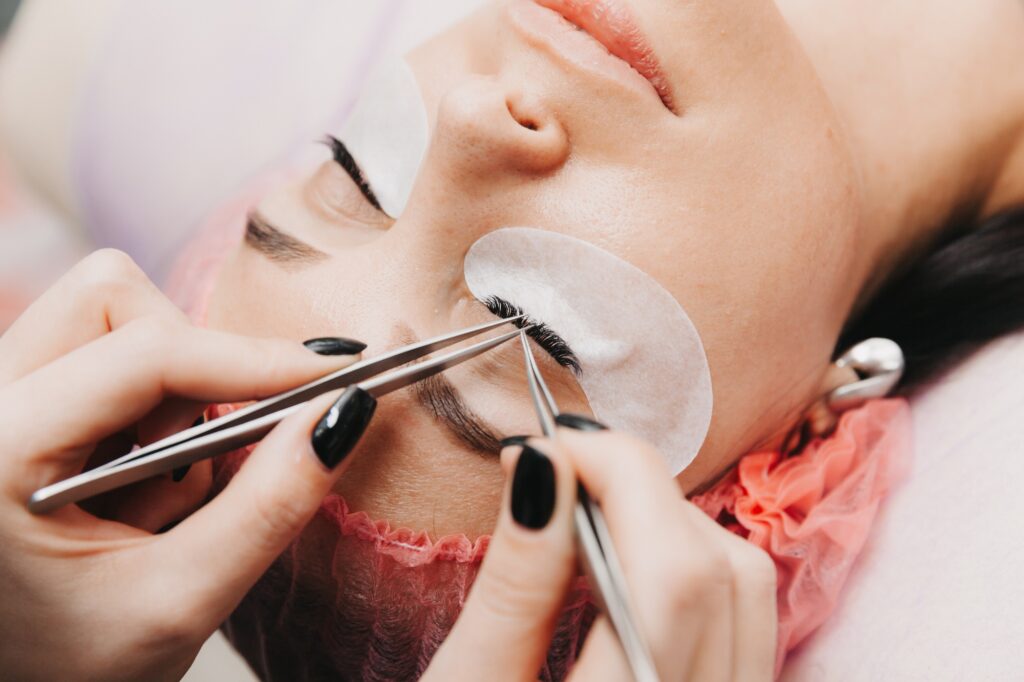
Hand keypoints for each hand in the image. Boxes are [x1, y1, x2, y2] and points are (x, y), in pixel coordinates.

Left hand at [0, 250, 362, 680]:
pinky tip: (144, 485)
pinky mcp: (30, 410)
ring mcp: (4, 403)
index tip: (336, 377)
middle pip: (109, 298)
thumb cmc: (65, 670)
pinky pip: (110, 359)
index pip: (145, 354)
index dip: (254, 359)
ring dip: (175, 391)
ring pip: (112, 319)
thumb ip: (266, 507)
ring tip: (164, 492)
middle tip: (216, 446)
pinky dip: (157, 410)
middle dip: (195, 358)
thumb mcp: (175, 603)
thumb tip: (344, 416)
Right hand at [424, 422, 777, 680]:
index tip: (552, 442)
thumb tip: (543, 465)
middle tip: (563, 465)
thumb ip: (516, 584)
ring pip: (748, 590)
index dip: (621, 476)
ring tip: (589, 508)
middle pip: (721, 570)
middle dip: (643, 488)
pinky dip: (693, 568)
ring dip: (672, 523)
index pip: (671, 570)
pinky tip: (625, 564)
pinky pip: (746, 623)